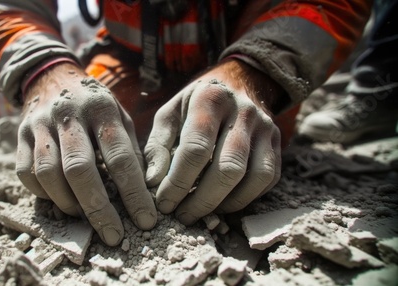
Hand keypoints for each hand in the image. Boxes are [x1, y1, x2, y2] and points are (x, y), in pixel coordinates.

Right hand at [16, 62, 156, 245]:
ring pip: (48, 173)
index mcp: (101, 108)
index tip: (146, 220)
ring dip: (68, 203)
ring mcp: (40, 125)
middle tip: (113, 235)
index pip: (120, 156)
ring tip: (85, 217)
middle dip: (98, 208)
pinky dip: (44, 193)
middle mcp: (68, 115)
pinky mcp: (20, 136)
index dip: (134, 192)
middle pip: (79, 168)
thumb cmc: (95, 104)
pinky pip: (27, 173)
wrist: (51, 78)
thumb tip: (146, 189)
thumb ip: (132, 148)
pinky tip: (60, 200)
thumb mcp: (120, 115)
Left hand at [144, 59, 281, 224]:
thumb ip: (157, 145)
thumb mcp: (170, 113)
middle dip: (202, 201)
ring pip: (253, 177)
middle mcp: (243, 112)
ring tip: (201, 213)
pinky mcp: (277, 143)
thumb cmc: (195, 104)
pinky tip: (223, 203)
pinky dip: (246, 198)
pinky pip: (267, 179)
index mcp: (210, 99)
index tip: (164, 203)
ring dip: (226, 204)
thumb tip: (153, 182)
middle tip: (182, 216)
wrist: (237, 82)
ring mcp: (265, 128)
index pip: (196, 149)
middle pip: (228, 168)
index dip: (178, 182)